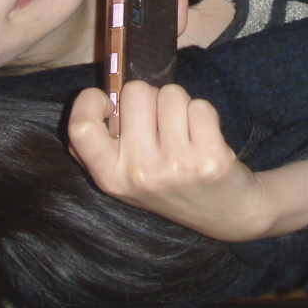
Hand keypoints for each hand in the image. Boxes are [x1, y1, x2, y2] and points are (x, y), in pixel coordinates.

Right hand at [68, 82, 268, 240]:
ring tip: (186, 133)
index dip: (90, 101)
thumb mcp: (127, 177)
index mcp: (110, 177)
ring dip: (181, 105)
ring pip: (171, 94)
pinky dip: (204, 114)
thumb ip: (104, 143)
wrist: (227, 214)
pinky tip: (206, 139)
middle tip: (161, 123)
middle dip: (151, 96)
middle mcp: (139, 174)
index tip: (109, 102)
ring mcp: (176, 167)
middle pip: (135, 92)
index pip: (80, 127)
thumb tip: (98, 96)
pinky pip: (200, 106)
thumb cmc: (172, 184)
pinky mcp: (210, 159)